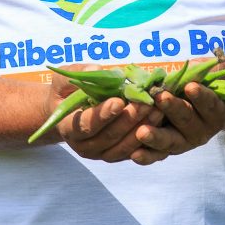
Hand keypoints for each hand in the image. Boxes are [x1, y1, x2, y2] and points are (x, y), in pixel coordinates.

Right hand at [48, 67, 163, 162]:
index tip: (119, 101)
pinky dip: (146, 140)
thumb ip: (79, 73)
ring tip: (157, 111)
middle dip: (129, 120)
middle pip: (108, 137)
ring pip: (122, 147)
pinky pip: (132, 152)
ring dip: (141, 130)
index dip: (103, 114)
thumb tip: (98, 69)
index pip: (86, 124)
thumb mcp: (64, 80)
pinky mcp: (115, 155)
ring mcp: (100, 154)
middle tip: (146, 103)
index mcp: (68, 128)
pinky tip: (159, 123)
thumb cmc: (65, 93)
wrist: (66, 113)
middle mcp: (83, 146)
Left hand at [132, 54, 224, 162]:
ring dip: (156, 137)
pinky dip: (147, 156)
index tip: (190, 86)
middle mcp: (201, 130)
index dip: (201, 96)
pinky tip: (134, 155)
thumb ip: (209, 70)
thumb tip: (195, 65)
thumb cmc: (207, 82)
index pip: (210, 103)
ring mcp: (184, 142)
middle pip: (187, 121)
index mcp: (216, 112)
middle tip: (161, 98)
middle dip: (174, 109)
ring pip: (170, 141)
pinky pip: (157, 155)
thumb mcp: (215, 72)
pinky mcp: (168, 150)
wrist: (199, 102)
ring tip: (142, 132)